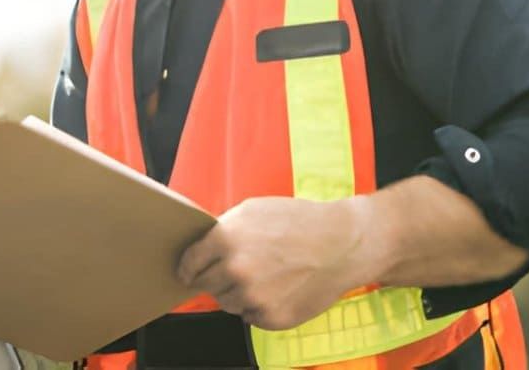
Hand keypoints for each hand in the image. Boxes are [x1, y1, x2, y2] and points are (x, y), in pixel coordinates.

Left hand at [175, 196, 378, 330]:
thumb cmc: (298, 222)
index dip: (187, 267)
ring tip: (263, 276)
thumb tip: (200, 247)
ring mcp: (254, 297)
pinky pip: (250, 316)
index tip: (187, 271)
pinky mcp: (272, 317)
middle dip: (214, 278)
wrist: (341, 244)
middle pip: (206, 285)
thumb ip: (222, 230)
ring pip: (228, 303)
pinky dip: (258, 306)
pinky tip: (277, 288)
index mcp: (225, 240)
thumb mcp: (252, 210)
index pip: (188, 263)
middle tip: (233, 270)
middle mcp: (235, 271)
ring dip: (237, 293)